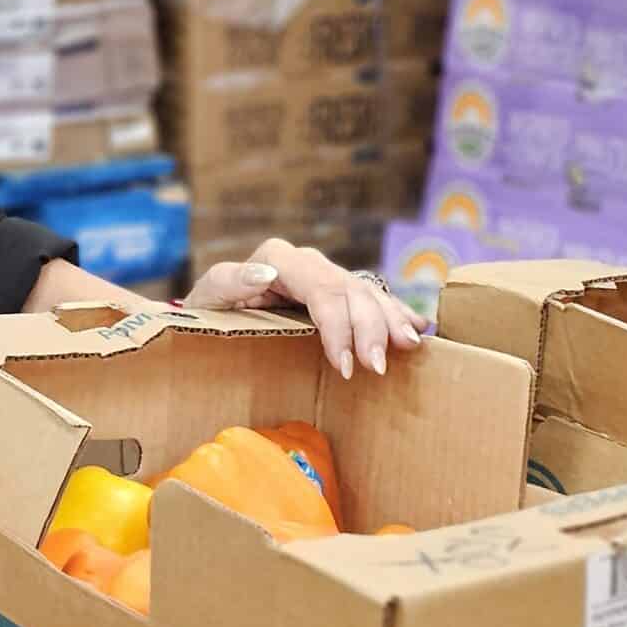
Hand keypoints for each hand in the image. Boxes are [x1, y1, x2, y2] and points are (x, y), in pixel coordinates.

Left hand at [184, 239, 427, 379]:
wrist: (215, 307)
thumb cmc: (210, 305)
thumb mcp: (210, 293)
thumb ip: (231, 280)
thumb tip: (263, 272)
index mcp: (279, 258)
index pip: (322, 291)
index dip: (339, 327)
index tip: (345, 366)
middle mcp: (308, 262)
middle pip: (350, 291)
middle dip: (370, 328)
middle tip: (378, 367)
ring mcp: (325, 274)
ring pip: (367, 292)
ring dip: (390, 320)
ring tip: (408, 348)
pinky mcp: (336, 289)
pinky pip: (372, 296)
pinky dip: (394, 311)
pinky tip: (417, 326)